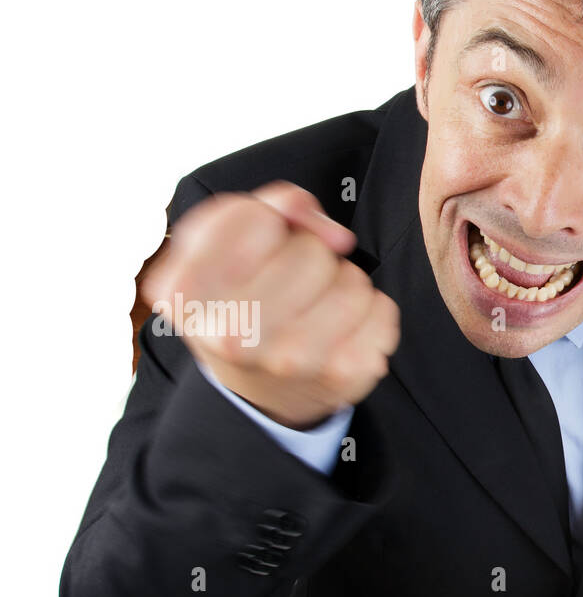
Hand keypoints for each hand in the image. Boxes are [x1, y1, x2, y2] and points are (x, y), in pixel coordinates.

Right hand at [141, 181, 399, 428]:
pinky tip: (340, 328)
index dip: (266, 223)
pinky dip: (369, 310)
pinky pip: (382, 308)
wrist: (259, 390)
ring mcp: (291, 360)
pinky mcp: (343, 374)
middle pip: (311, 251)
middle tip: (291, 285)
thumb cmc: (243, 305)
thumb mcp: (225, 246)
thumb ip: (272, 206)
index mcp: (187, 293)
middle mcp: (233, 334)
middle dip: (308, 256)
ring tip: (316, 306)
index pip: (253, 218)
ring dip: (341, 283)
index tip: (260, 247)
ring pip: (352, 279)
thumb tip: (335, 235)